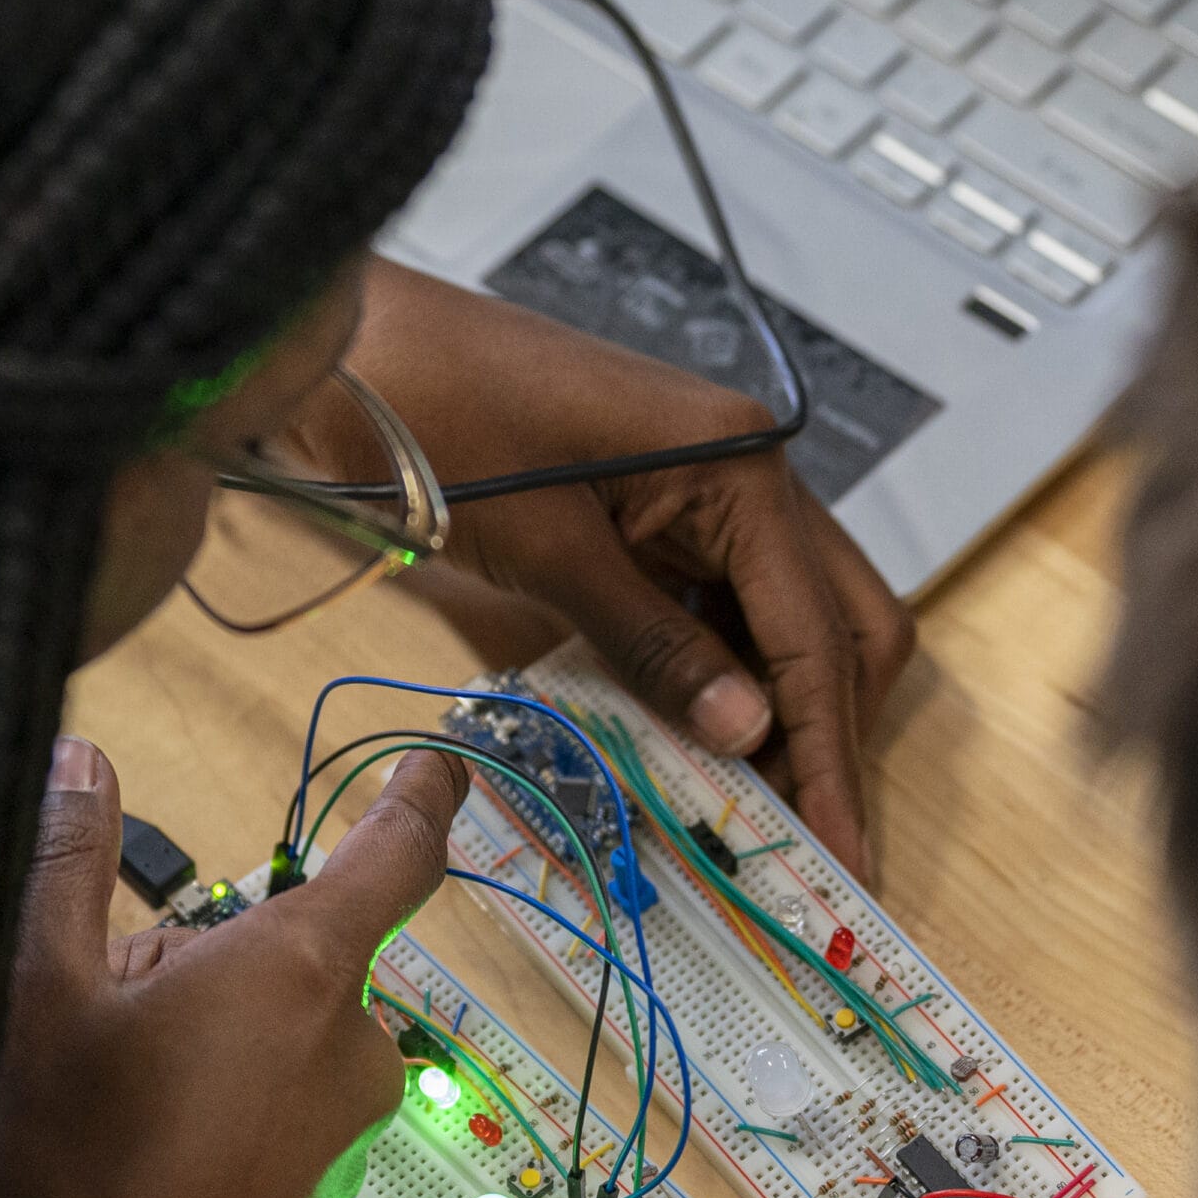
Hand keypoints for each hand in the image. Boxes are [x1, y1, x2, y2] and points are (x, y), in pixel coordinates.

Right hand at [0, 736, 466, 1197]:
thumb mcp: (31, 994)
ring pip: (268, 1034)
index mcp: (301, 973)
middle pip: (290, 950)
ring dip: (192, 1037)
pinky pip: (264, 1112)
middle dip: (199, 955)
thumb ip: (64, 861)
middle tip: (96, 1006)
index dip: (415, 796)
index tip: (437, 760)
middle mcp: (349, 1051)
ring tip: (90, 1101)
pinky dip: (202, 1108)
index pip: (395, 854)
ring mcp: (339, 1138)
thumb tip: (83, 759)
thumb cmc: (56, 1183)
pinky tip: (116, 1165)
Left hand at [302, 260, 913, 876]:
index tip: (840, 847)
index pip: (817, 633)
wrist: (358, 351)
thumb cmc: (442, 418)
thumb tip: (748, 733)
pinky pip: (719, 607)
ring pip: (786, 621)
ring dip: (778, 712)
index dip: (829, 750)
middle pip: (838, 623)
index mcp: (739, 466)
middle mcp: (746, 473)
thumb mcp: (550, 550)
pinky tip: (699, 744)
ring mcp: (705, 490)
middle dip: (830, 731)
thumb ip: (655, 646)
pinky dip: (720, 677)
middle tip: (806, 838)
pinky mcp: (658, 511)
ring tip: (753, 809)